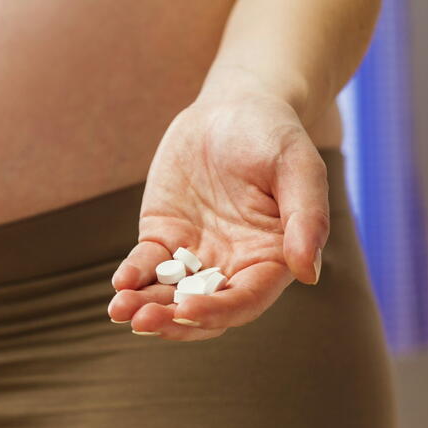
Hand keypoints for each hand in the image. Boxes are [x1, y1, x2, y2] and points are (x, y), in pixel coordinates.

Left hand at [107, 75, 329, 340]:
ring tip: (120, 310)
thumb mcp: (298, 166)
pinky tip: (121, 283)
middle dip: (173, 321)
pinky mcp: (166, 236)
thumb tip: (307, 273)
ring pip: (171, 294)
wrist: (235, 105)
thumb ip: (306, 217)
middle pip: (204, 309)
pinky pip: (148, 264)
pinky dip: (134, 275)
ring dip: (147, 305)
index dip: (218, 310)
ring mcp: (197, 253)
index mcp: (271, 259)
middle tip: (143, 321)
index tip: (188, 310)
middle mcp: (234, 266)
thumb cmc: (274, 134)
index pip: (246, 300)